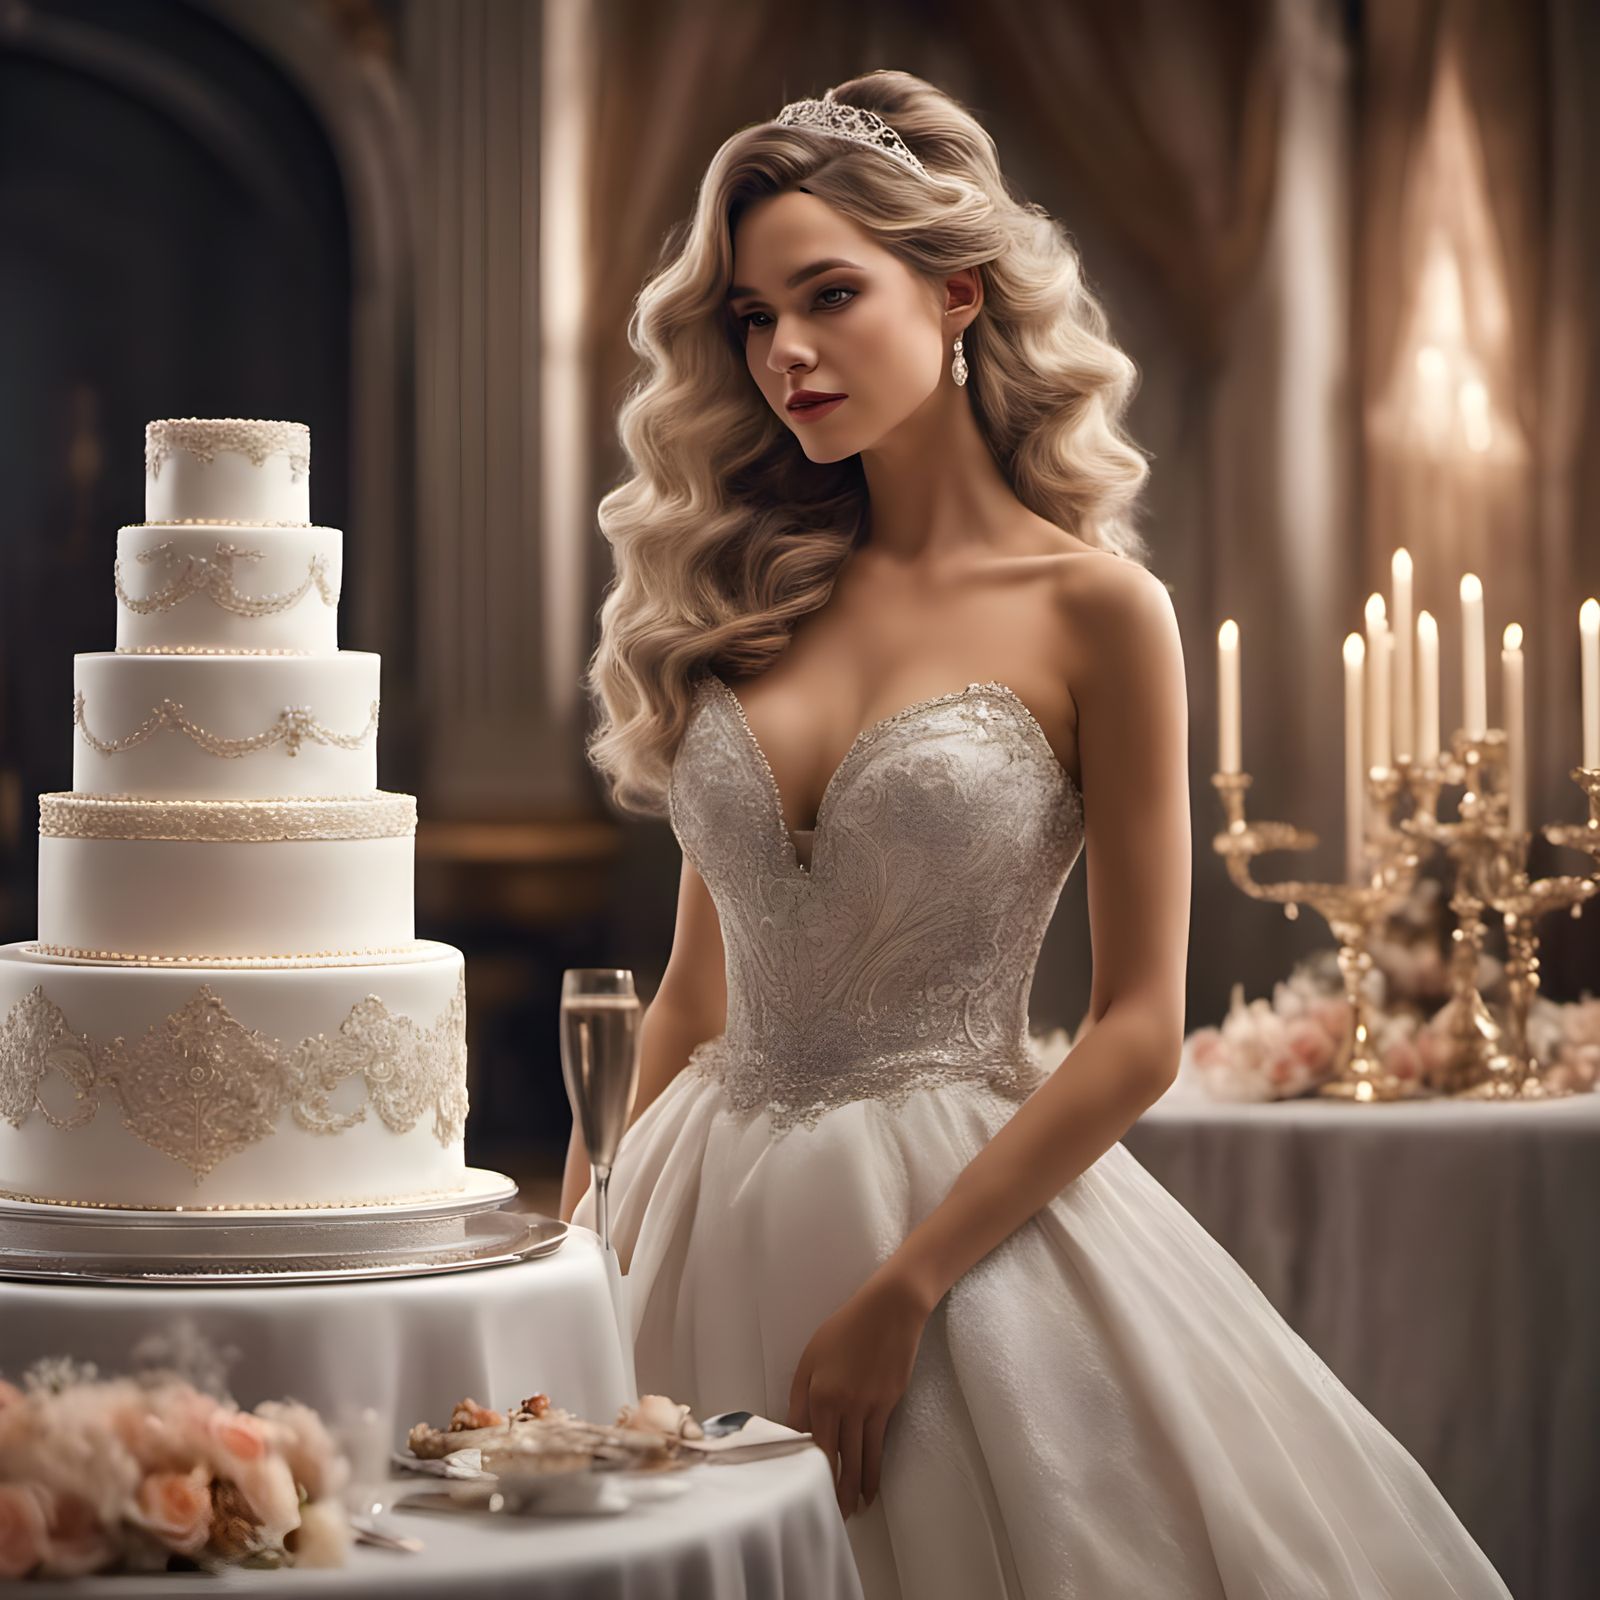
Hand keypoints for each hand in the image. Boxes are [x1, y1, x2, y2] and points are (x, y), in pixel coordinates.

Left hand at [785, 1268, 931, 1519]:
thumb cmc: (844, 1329)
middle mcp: (844, 1406)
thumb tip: (794, 1432)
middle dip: (834, 1491)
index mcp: (820, 1394)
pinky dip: (874, 1471)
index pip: (812, 1445)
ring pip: (860, 1459)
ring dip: (855, 1489)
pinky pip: (878, 1446)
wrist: (889, 1311)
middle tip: (831, 1515)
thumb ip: (799, 1397)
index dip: (811, 1472)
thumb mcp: (811, 1357)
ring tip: (851, 1512)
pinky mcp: (889, 1406)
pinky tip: (871, 1489)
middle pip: (837, 1458)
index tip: (805, 1492)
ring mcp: (870, 1407)